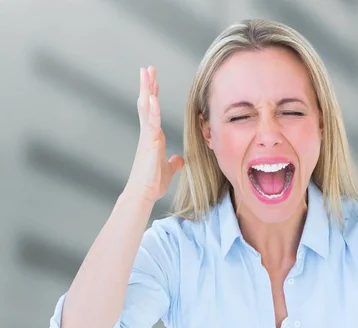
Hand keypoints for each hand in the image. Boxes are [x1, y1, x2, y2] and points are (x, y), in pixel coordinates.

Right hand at [124, 66, 184, 202]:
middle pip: (146, 104)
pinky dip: (152, 110)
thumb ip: (173, 162)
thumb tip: (179, 160)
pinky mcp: (149, 144)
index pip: (152, 111)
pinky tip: (152, 96)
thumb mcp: (169, 169)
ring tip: (146, 72)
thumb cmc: (153, 183)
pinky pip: (151, 123)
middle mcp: (148, 134)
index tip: (154, 81)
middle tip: (148, 68)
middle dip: (148, 85)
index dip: (153, 95)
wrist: (144, 193)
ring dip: (147, 89)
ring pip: (146, 108)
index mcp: (153, 137)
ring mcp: (147, 137)